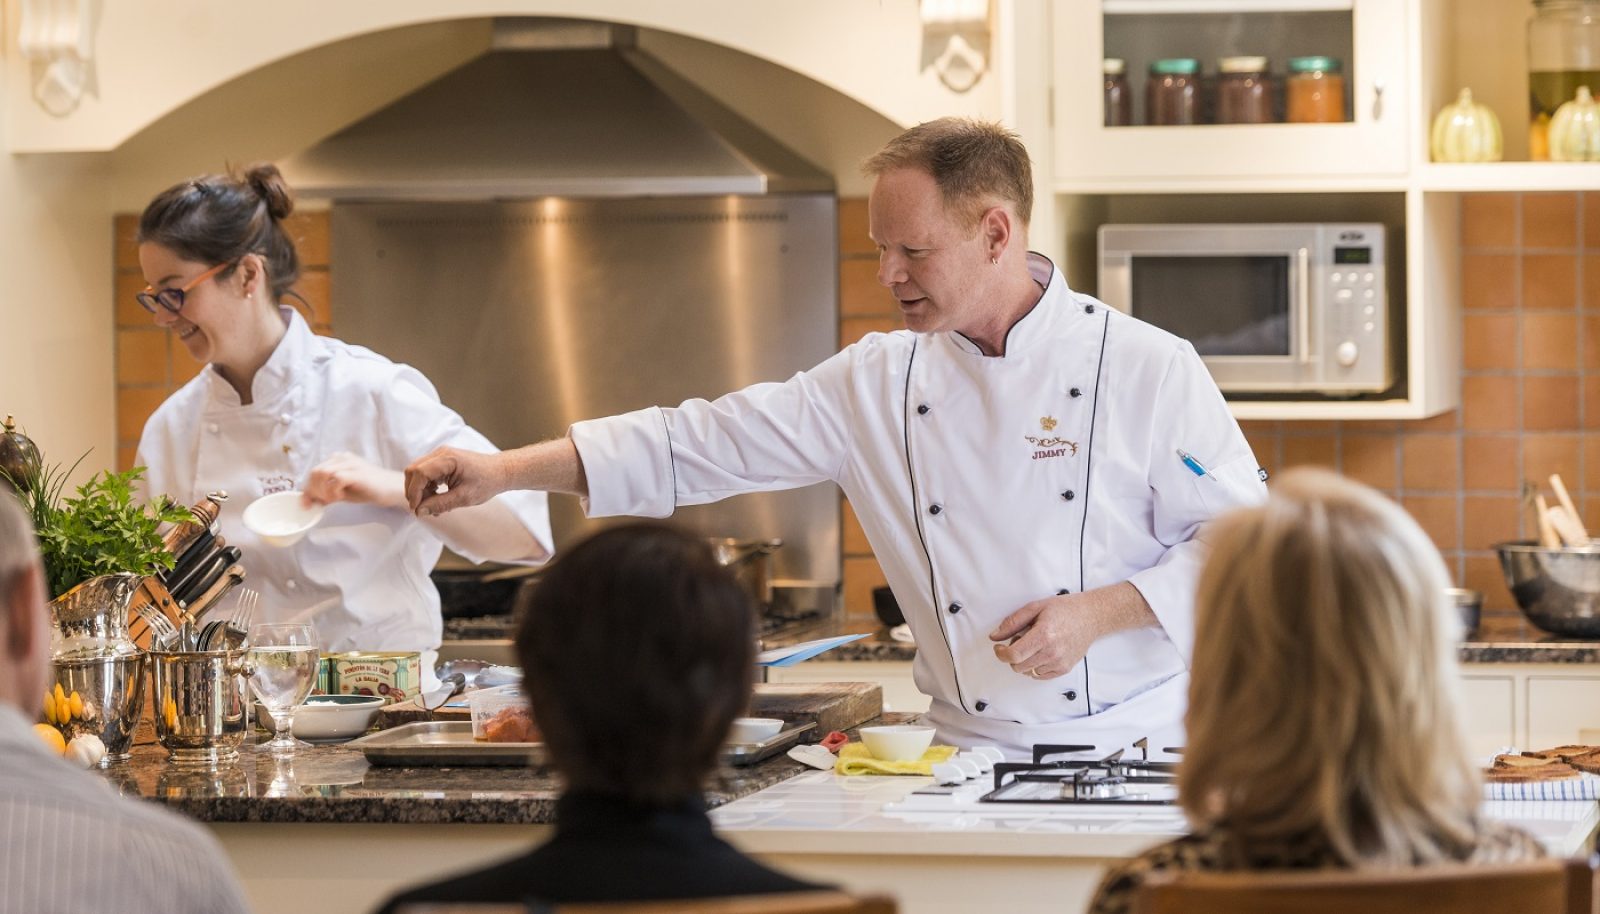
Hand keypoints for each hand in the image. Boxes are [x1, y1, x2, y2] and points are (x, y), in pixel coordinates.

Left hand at [302, 452, 403, 507]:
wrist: (393, 489)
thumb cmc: (370, 490)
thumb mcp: (344, 491)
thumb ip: (328, 493)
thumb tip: (311, 500)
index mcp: (338, 460)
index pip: (315, 472)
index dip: (307, 489)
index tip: (306, 504)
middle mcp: (342, 458)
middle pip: (315, 472)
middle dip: (314, 491)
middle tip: (323, 503)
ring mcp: (350, 463)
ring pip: (322, 473)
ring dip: (323, 491)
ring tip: (334, 499)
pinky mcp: (357, 472)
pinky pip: (335, 479)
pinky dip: (333, 491)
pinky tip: (341, 497)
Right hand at [403, 446, 506, 515]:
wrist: (500, 472)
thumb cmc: (487, 482)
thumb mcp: (464, 498)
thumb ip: (440, 504)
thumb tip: (420, 511)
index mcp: (447, 459)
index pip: (419, 473)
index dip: (414, 492)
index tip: (417, 510)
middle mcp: (441, 454)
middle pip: (413, 471)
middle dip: (414, 492)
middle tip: (423, 509)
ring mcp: (440, 456)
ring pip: (417, 473)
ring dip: (420, 491)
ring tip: (434, 507)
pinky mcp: (442, 461)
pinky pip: (425, 474)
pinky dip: (426, 487)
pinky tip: (437, 499)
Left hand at [989, 592, 1108, 680]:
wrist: (1091, 616)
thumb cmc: (1064, 609)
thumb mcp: (1035, 607)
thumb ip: (1012, 622)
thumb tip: (995, 636)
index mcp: (1043, 635)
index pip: (1013, 655)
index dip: (1001, 653)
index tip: (999, 647)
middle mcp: (1052, 652)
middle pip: (1018, 666)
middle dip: (1012, 655)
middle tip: (1019, 640)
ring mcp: (1059, 663)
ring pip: (1028, 672)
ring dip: (1024, 661)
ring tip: (1034, 644)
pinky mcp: (1065, 668)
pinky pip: (1040, 676)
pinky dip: (1035, 667)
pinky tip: (1041, 653)